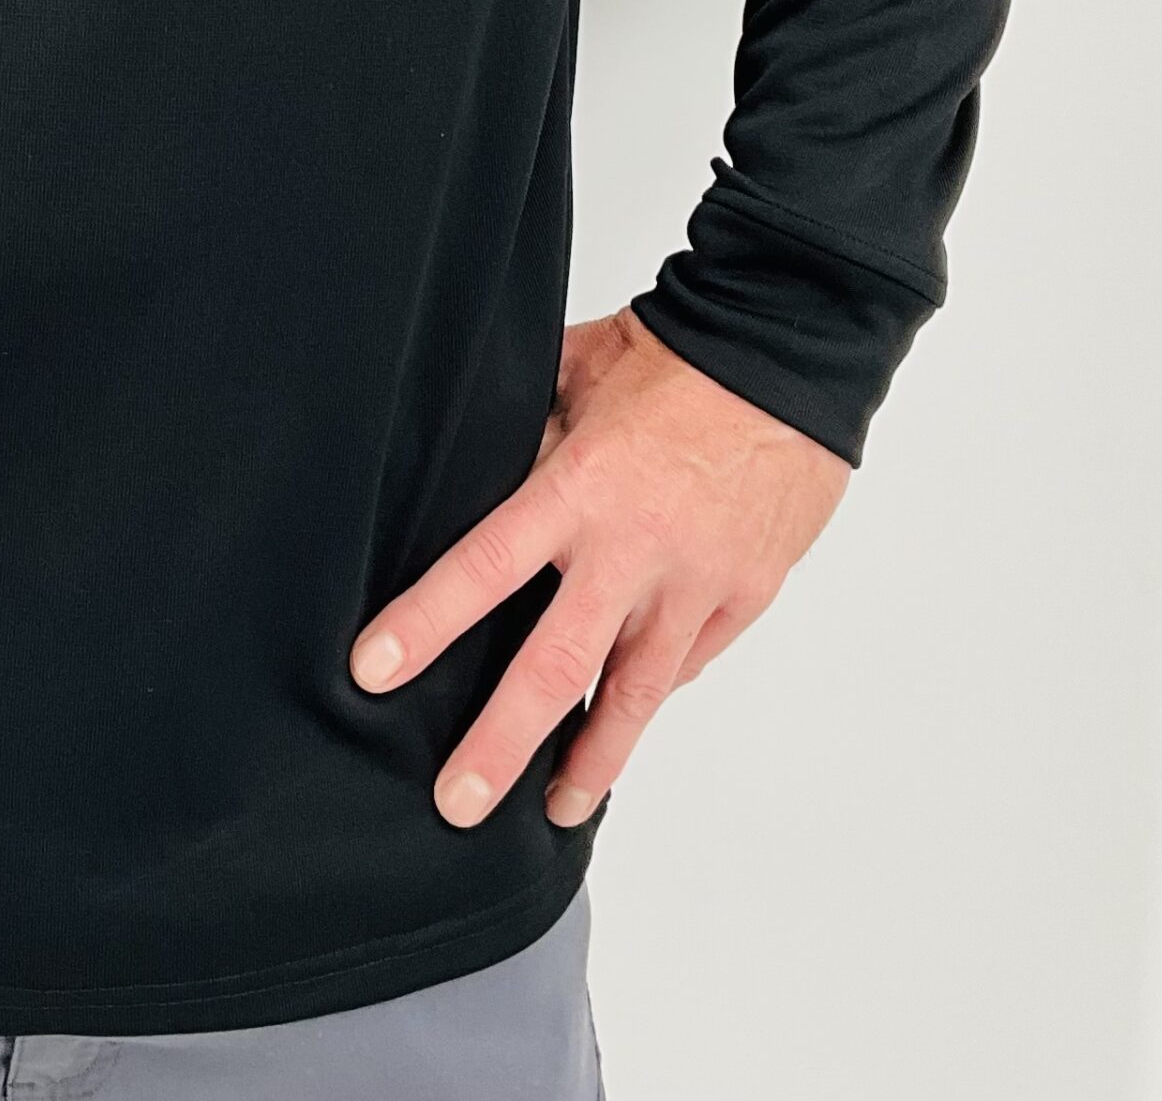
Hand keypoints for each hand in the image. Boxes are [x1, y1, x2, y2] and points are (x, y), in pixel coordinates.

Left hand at [348, 307, 848, 829]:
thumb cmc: (675, 356)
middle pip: (556, 667)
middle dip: (501, 743)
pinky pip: (688, 661)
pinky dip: (650, 696)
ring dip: (591, 758)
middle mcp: (634, 550)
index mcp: (580, 487)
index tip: (374, 671)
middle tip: (456, 802)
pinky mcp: (744, 595)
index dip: (426, 624)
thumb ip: (524, 432)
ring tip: (553, 807)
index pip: (485, 568)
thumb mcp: (576, 375)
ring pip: (635, 695)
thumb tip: (466, 461)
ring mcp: (696, 582)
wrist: (787, 353)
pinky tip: (621, 726)